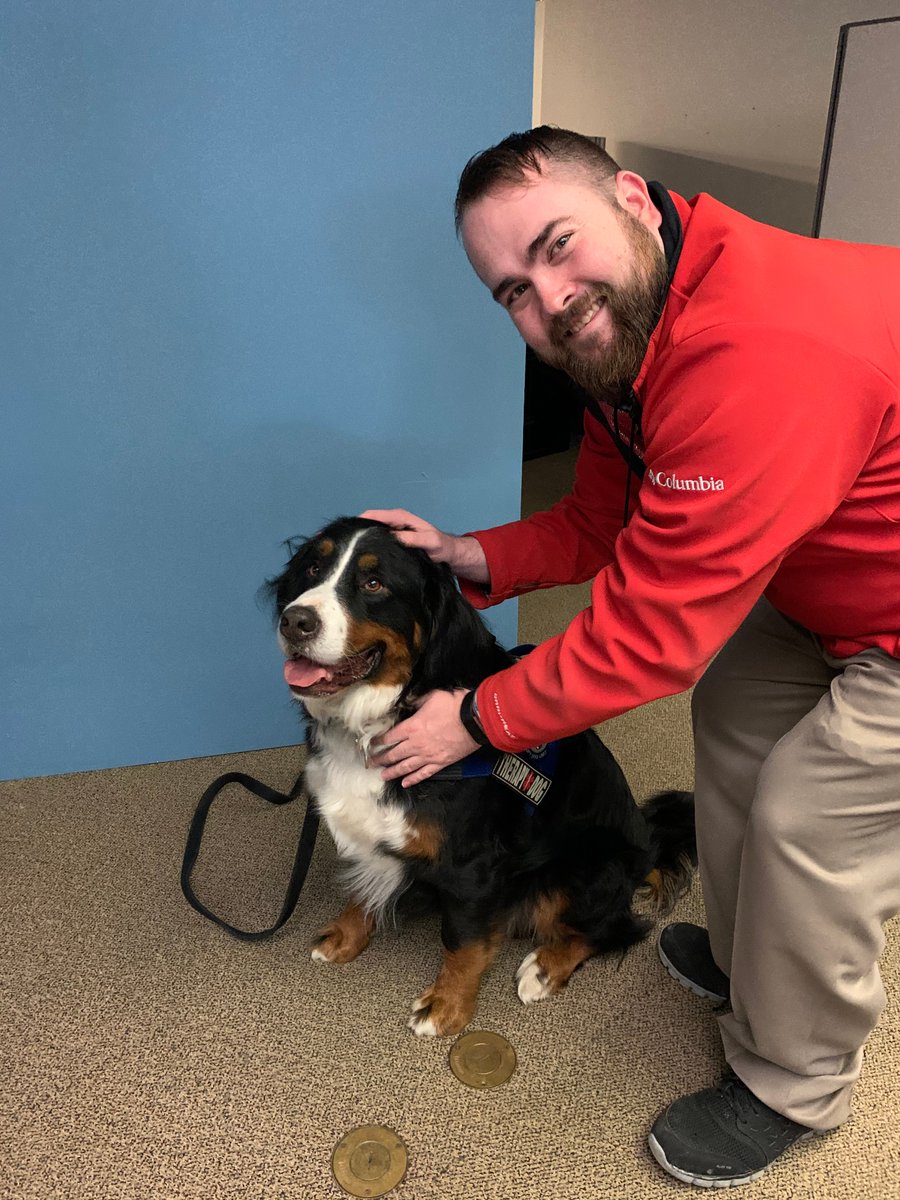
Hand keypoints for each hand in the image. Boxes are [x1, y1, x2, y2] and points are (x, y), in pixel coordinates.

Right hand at [360, 508, 489, 584]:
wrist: (448, 553)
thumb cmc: (441, 546)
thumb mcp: (430, 542)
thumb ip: (413, 539)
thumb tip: (394, 537)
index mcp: (400, 517)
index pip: (374, 515)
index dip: (359, 522)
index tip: (349, 533)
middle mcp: (394, 521)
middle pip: (368, 522)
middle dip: (357, 532)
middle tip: (345, 546)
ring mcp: (392, 530)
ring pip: (371, 532)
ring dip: (362, 540)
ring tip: (350, 553)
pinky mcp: (393, 540)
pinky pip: (377, 540)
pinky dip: (370, 545)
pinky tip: (364, 556)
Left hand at [369, 688, 478, 786]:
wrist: (474, 720)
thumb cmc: (454, 705)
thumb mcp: (432, 696)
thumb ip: (417, 701)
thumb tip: (409, 703)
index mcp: (412, 727)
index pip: (390, 736)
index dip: (378, 741)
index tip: (371, 745)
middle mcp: (416, 744)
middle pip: (394, 754)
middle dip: (380, 759)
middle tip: (370, 764)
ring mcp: (428, 755)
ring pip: (406, 766)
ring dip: (392, 772)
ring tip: (382, 776)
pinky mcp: (440, 763)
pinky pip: (423, 773)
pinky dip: (413, 779)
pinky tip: (405, 783)